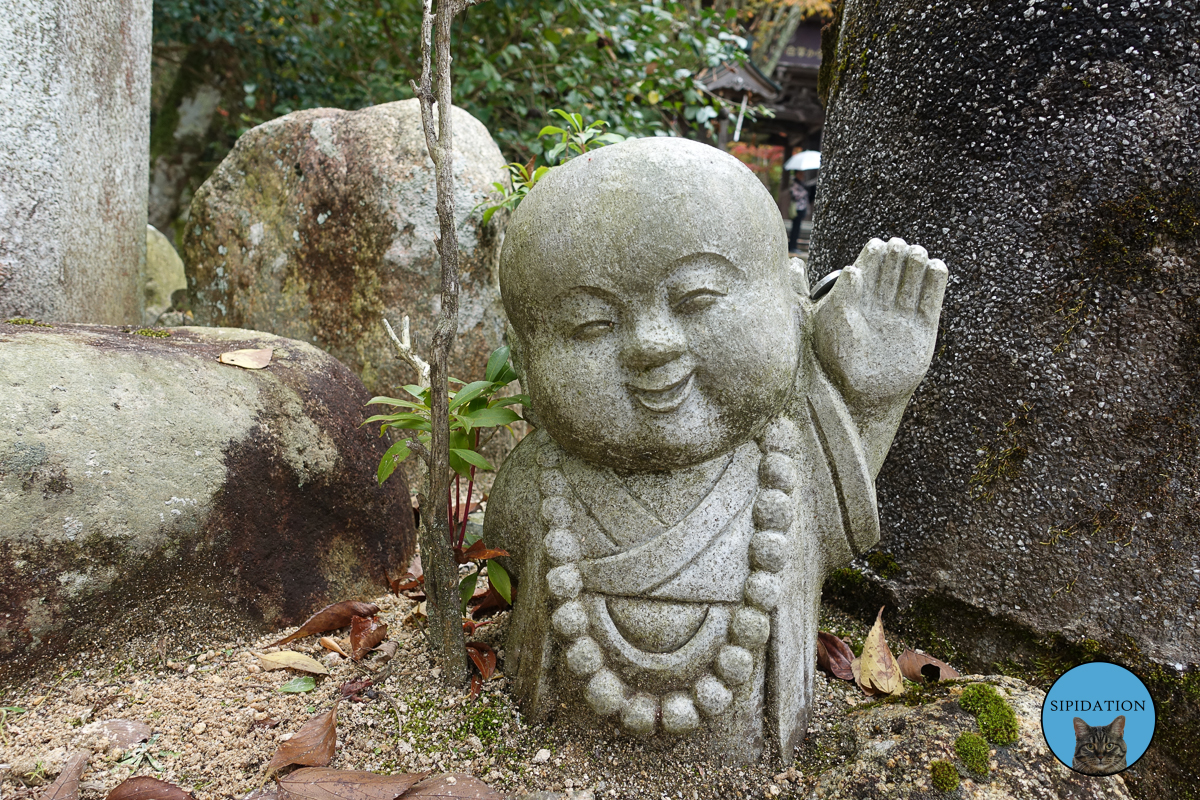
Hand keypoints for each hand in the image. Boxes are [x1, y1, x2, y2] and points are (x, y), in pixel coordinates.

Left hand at [813, 237, 947, 406]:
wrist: (866, 394)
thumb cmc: (842, 361)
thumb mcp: (834, 326)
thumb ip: (842, 297)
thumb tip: (852, 269)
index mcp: (857, 301)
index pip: (869, 268)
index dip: (874, 255)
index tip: (876, 246)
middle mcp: (882, 305)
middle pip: (893, 270)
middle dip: (896, 256)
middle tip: (898, 246)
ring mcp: (903, 316)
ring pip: (913, 281)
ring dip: (916, 264)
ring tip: (916, 252)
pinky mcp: (924, 329)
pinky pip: (932, 301)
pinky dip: (935, 283)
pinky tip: (936, 266)